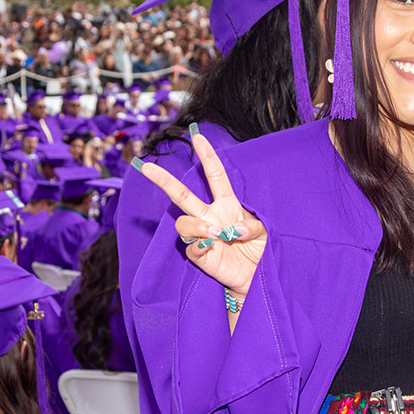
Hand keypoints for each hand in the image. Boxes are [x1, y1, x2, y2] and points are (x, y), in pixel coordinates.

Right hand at [135, 131, 265, 297]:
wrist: (256, 278)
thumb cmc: (261, 250)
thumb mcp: (266, 232)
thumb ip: (254, 226)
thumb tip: (234, 228)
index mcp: (227, 204)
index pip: (215, 175)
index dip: (206, 156)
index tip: (197, 136)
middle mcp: (210, 215)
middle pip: (182, 194)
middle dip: (164, 180)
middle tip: (147, 167)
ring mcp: (202, 234)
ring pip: (182, 222)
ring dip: (197, 225)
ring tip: (215, 233)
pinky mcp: (198, 255)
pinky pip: (190, 246)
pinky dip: (200, 245)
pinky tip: (211, 248)